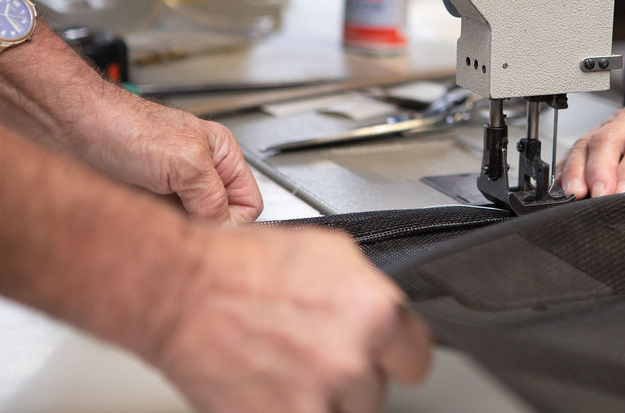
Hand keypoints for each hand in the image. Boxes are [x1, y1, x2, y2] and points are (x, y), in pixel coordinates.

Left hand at [74, 95, 262, 224]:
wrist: (70, 127)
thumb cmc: (123, 127)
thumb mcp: (186, 162)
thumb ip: (214, 198)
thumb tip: (223, 230)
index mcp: (221, 155)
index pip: (249, 202)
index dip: (235, 220)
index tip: (211, 228)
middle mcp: (199, 171)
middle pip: (218, 217)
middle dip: (202, 228)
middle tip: (181, 228)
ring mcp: (171, 187)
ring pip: (189, 226)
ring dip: (176, 231)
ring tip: (157, 223)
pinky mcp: (145, 200)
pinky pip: (163, 227)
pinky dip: (156, 231)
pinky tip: (144, 224)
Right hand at [154, 226, 432, 412]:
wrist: (182, 291)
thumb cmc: (244, 266)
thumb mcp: (330, 253)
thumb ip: (368, 291)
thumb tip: (386, 313)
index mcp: (375, 311)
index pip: (416, 357)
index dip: (396, 356)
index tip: (386, 359)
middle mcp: (352, 358)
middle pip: (375, 390)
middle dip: (352, 377)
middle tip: (316, 356)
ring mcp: (319, 398)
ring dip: (322, 400)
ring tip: (288, 369)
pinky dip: (292, 409)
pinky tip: (272, 388)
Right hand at [557, 90, 624, 197]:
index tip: (623, 193)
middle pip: (606, 141)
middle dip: (598, 171)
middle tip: (596, 196)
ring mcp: (610, 124)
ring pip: (586, 143)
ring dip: (576, 170)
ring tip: (574, 193)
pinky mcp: (597, 133)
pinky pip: (577, 147)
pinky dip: (567, 167)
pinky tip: (563, 184)